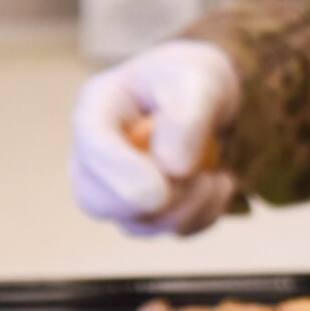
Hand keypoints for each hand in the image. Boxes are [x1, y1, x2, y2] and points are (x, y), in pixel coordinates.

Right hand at [71, 41, 241, 236]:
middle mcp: (94, 154)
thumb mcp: (202, 80)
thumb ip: (188, 116)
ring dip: (188, 207)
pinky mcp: (143, 211)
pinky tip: (217, 184)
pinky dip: (203, 214)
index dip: (121, 172)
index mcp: (97, 108)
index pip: (92, 145)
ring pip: (136, 224)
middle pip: (97, 200)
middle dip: (156, 199)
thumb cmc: (195, 80)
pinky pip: (169, 230)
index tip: (161, 189)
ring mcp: (113, 187)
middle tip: (199, 176)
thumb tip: (174, 168)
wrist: (211, 100)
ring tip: (215, 175)